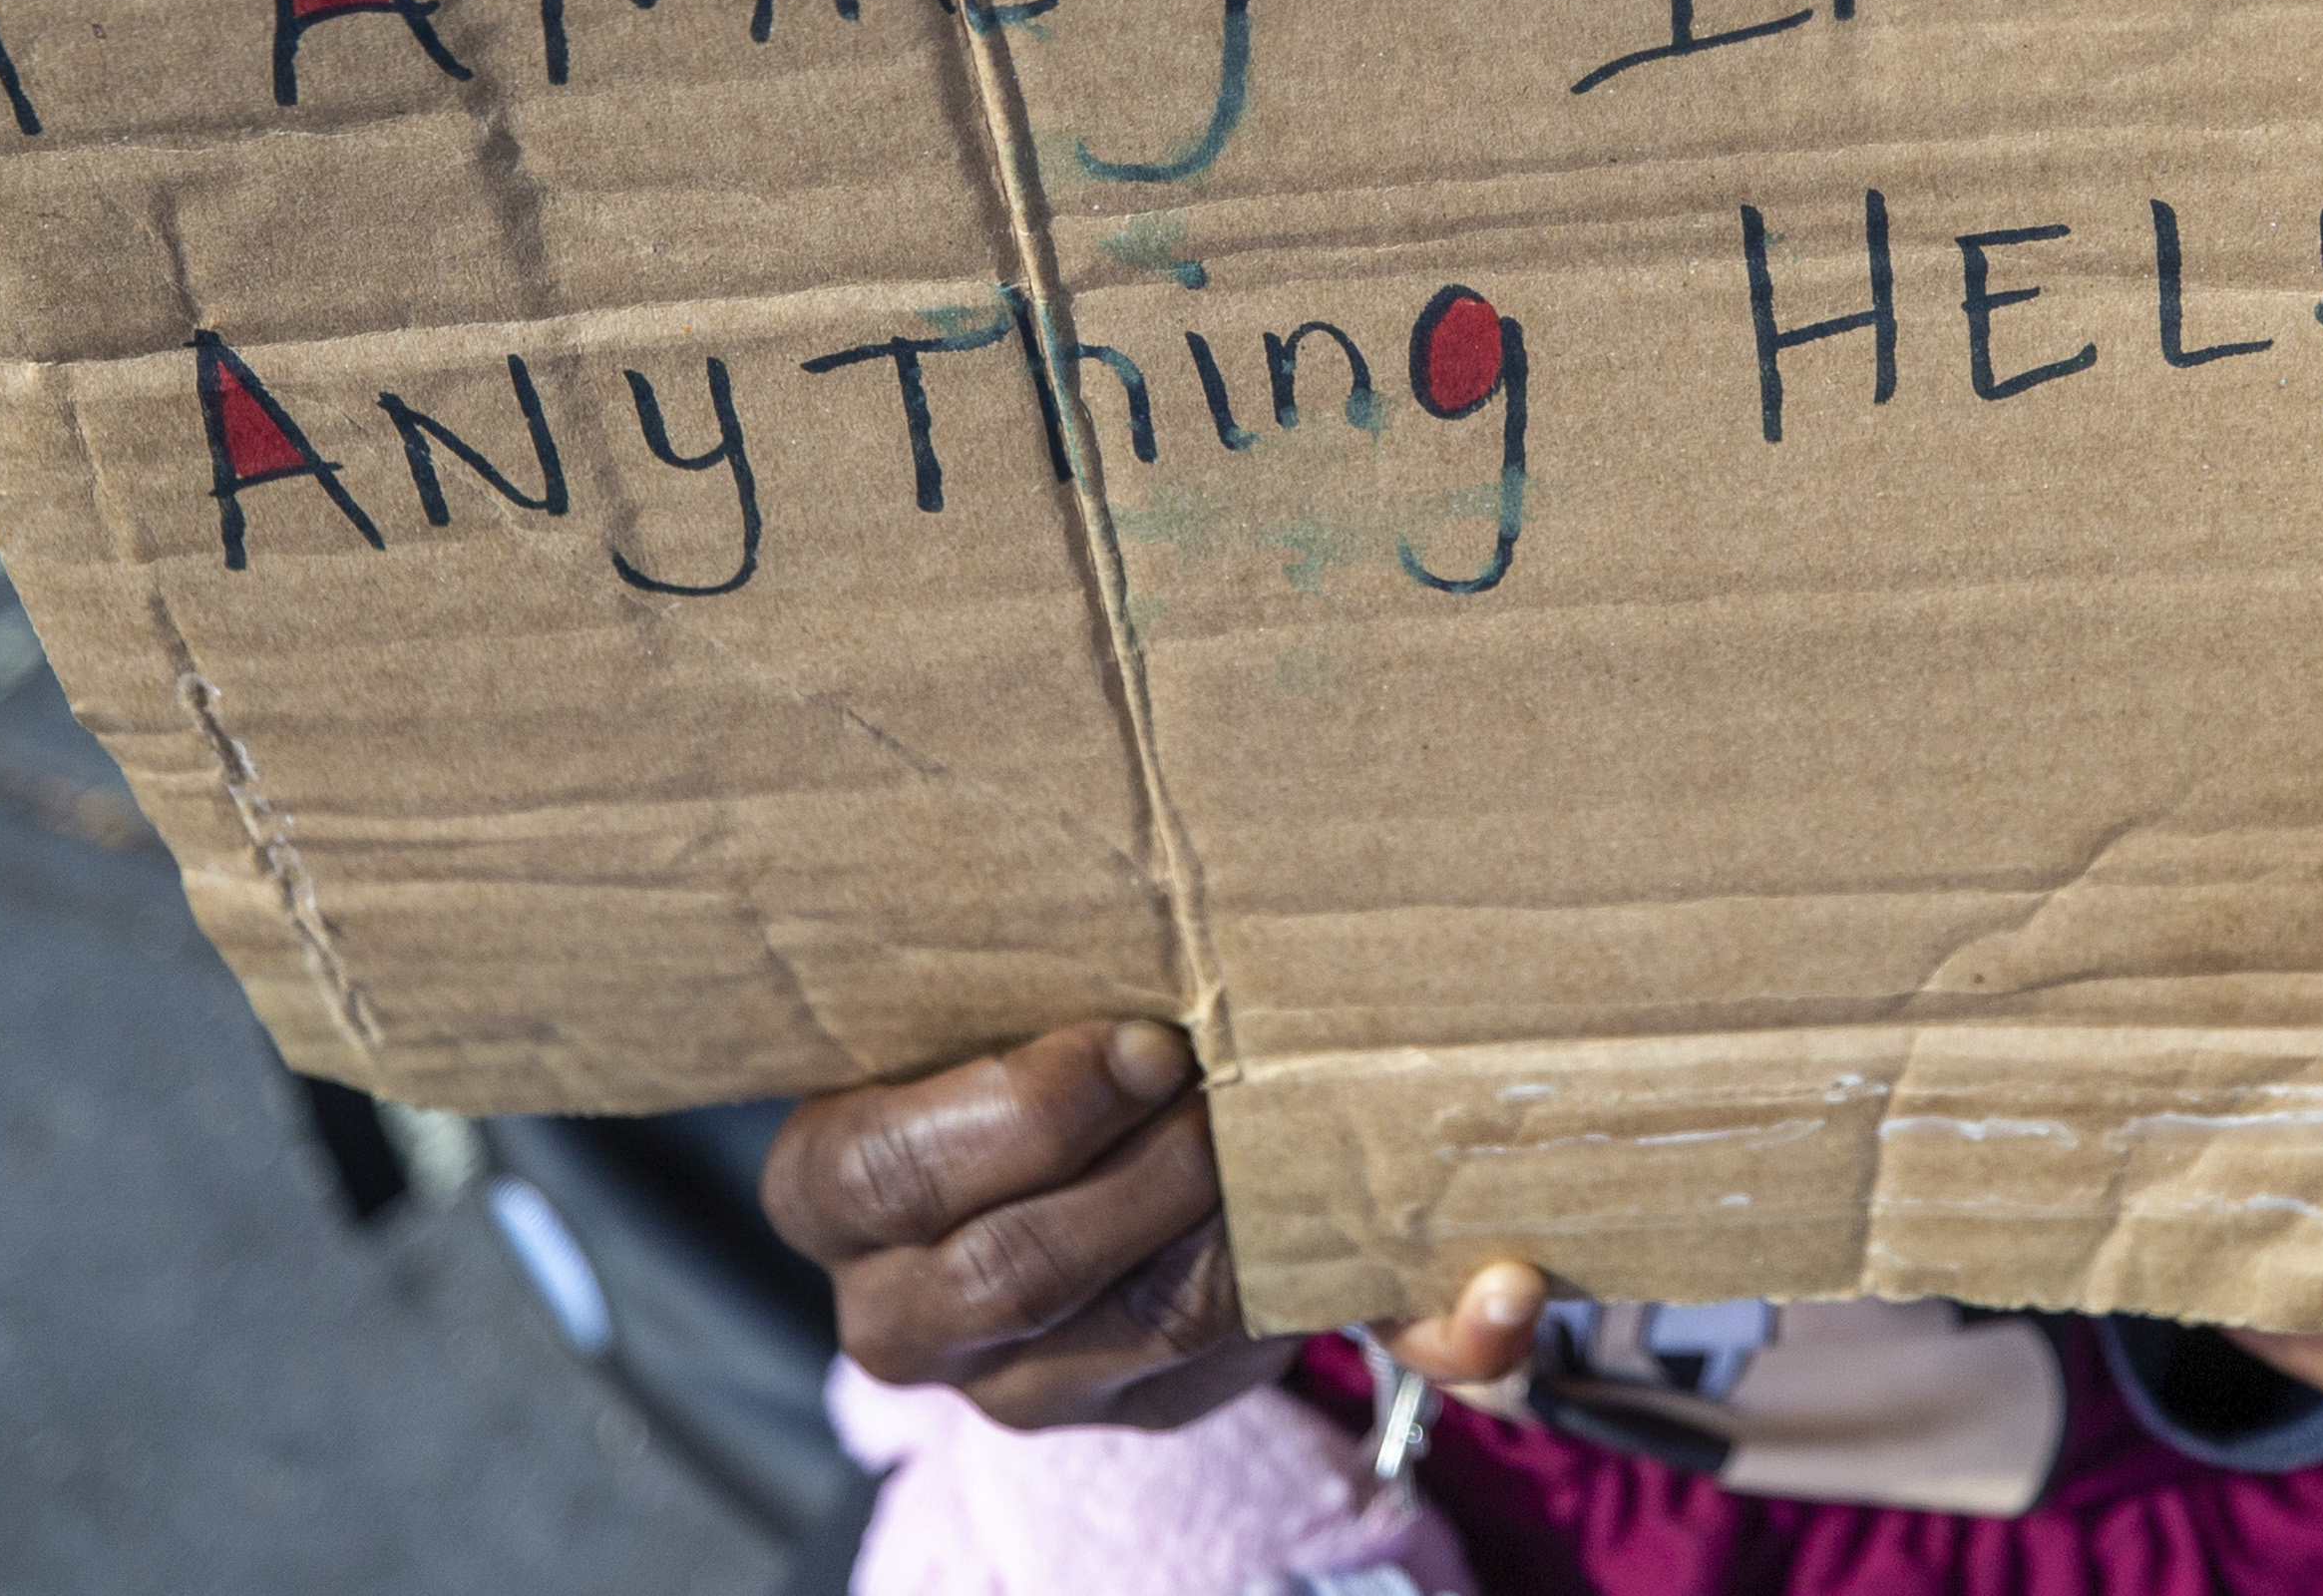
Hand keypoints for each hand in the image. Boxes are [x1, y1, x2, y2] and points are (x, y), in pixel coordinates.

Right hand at [765, 1017, 1546, 1430]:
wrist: (1059, 1116)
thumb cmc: (1017, 1018)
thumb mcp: (1000, 986)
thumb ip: (1065, 953)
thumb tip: (1182, 917)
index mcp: (835, 1187)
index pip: (889, 1172)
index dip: (1027, 1110)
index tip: (1147, 1040)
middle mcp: (907, 1310)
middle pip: (1021, 1268)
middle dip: (1148, 1170)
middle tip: (1226, 1084)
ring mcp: (1025, 1380)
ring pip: (1153, 1321)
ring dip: (1244, 1226)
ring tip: (1299, 1131)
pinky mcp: (1149, 1406)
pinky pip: (1277, 1368)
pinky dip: (1405, 1333)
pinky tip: (1487, 1288)